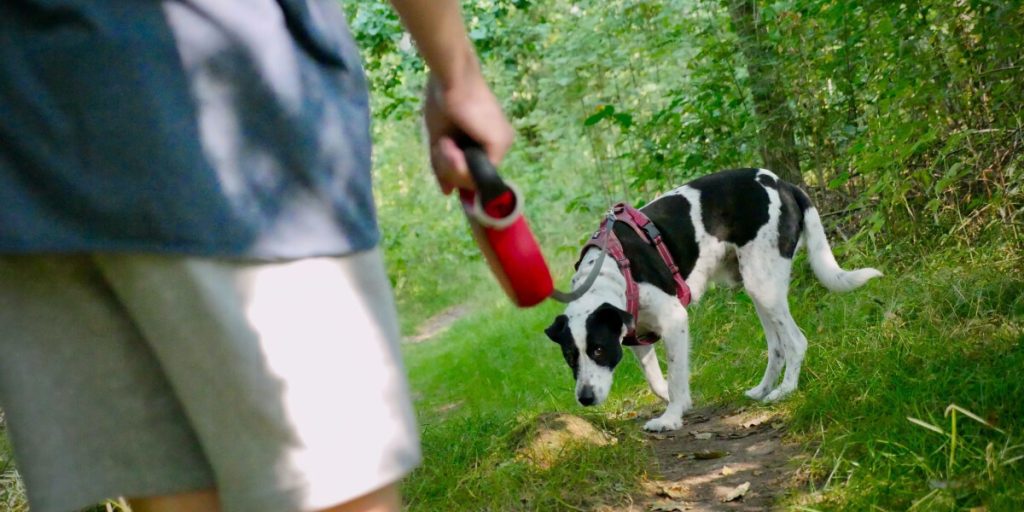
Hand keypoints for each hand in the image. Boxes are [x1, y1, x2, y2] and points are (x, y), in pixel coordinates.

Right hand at [423, 71, 513, 194]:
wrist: (450, 79)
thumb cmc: (443, 101)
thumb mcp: (440, 141)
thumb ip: (444, 167)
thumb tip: (447, 192)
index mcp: (488, 141)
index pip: (472, 173)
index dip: (454, 172)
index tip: (442, 158)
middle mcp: (500, 145)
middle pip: (472, 178)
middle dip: (449, 168)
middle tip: (441, 144)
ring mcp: (502, 145)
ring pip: (473, 178)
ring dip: (450, 165)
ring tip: (445, 141)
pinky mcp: (499, 144)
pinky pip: (474, 173)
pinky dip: (456, 163)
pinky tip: (450, 143)